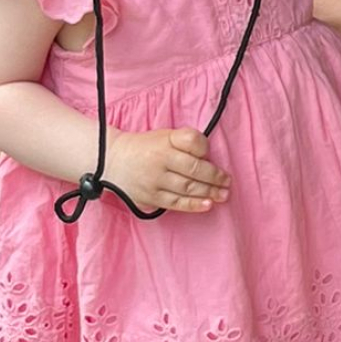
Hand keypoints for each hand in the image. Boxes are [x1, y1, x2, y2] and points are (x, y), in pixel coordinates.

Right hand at [104, 127, 228, 214]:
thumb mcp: (164, 136)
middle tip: (227, 182)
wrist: (112, 161)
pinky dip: (193, 205)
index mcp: (165, 142)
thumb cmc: (146, 147)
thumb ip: (185, 141)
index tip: (212, 155)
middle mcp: (159, 160)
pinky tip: (207, 205)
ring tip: (223, 195)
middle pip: (193, 169)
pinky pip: (176, 203)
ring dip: (209, 192)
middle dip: (215, 177)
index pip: (191, 142)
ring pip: (187, 188)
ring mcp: (154, 181)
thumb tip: (207, 156)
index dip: (205, 149)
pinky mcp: (150, 197)